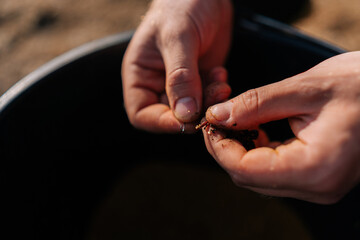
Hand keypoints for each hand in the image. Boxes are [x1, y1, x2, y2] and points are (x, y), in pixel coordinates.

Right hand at [122, 0, 232, 132]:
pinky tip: (221, 74)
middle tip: (213, 96)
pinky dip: (217, 93)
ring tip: (220, 81)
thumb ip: (180, 77)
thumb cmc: (181, 6)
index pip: (141, 114)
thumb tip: (185, 114)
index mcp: (140, 76)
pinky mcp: (200, 81)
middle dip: (193, 112)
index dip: (161, 122)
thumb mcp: (178, 38)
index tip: (187, 120)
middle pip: (170, 117)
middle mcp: (157, 84)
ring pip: (193, 111)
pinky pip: (208, 99)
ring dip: (209, 102)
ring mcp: (180, 85)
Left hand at [203, 52, 359, 203]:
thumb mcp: (303, 89)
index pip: (244, 170)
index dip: (218, 146)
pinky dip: (256, 151)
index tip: (209, 121)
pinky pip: (274, 171)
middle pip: (247, 177)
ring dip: (239, 149)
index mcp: (315, 168)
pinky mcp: (317, 177)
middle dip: (225, 147)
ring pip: (257, 176)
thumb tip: (216, 115)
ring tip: (235, 119)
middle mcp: (317, 187)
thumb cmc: (359, 85)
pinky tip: (256, 128)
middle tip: (217, 117)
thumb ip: (254, 104)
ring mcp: (318, 185)